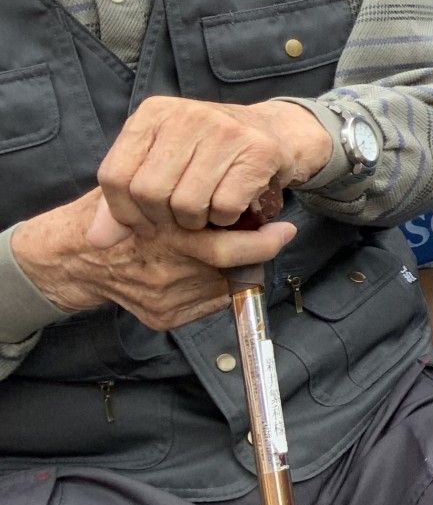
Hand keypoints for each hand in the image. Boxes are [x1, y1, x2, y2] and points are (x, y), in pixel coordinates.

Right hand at [12, 190, 297, 331]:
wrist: (75, 258)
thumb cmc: (119, 214)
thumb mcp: (148, 188)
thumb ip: (186, 190)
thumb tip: (240, 187)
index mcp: (163, 235)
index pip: (227, 249)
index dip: (263, 242)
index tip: (286, 229)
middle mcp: (164, 271)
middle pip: (230, 270)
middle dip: (260, 253)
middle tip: (281, 235)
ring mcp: (163, 298)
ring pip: (224, 286)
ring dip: (240, 268)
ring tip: (242, 246)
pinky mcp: (162, 316)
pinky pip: (208, 304)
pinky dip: (220, 286)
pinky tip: (214, 268)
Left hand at [93, 98, 332, 240]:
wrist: (274, 133)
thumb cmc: (208, 154)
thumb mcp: (159, 164)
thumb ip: (123, 198)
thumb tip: (97, 240)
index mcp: (153, 112)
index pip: (114, 174)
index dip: (123, 211)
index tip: (143, 222)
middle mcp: (188, 114)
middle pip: (149, 192)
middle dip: (163, 218)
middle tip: (180, 218)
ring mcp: (226, 130)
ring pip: (186, 203)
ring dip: (197, 221)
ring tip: (206, 210)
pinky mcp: (259, 151)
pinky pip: (224, 207)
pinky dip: (225, 219)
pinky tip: (231, 206)